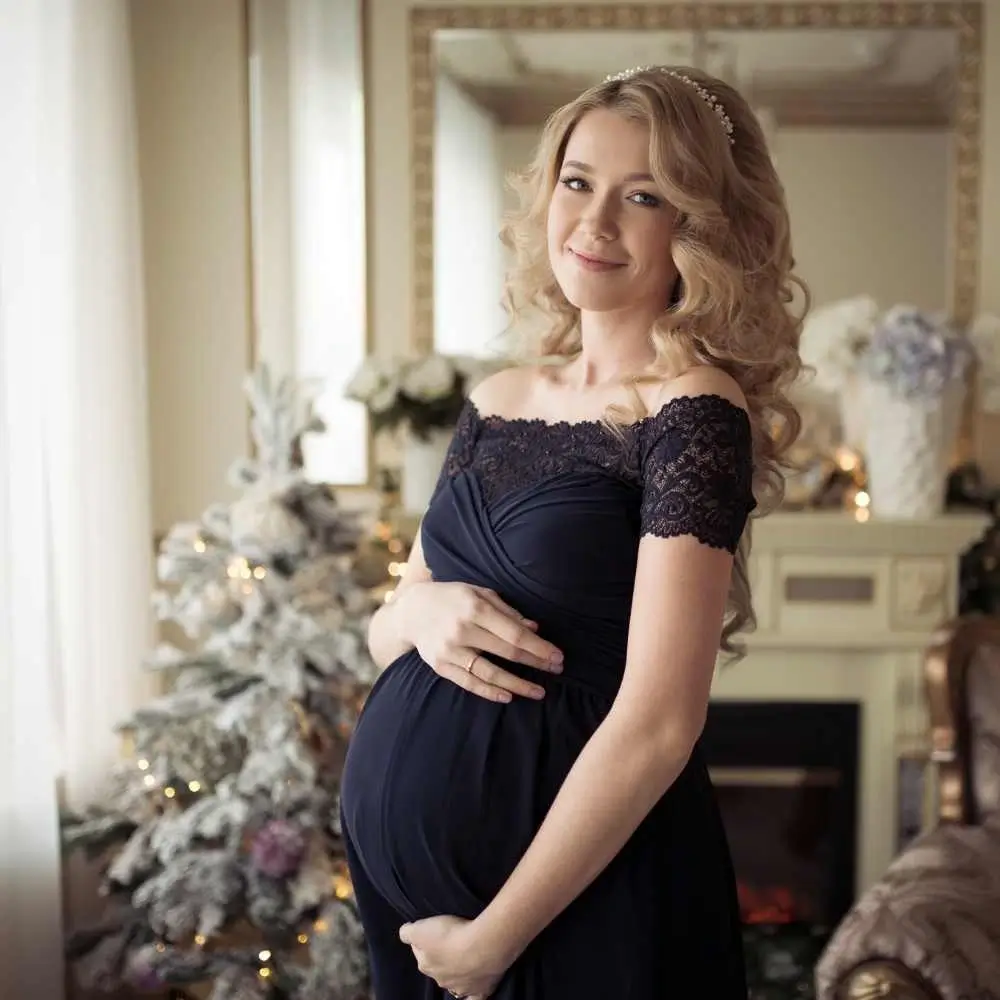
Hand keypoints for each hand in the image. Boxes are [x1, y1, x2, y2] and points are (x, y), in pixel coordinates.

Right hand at [396, 581, 563, 702]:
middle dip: (536, 663)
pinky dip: (489, 692)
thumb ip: (507, 610)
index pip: (515, 634)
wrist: (410, 610)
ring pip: (489, 673)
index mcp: (475, 609)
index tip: (558, 656)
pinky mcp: (440, 666)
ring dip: (517, 684)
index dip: (539, 647)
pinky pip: (469, 683)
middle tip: (557, 670)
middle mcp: (462, 630)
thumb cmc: (452, 598)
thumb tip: (534, 629)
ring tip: (538, 692)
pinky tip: (508, 696)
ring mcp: (450, 651)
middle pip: (507, 653)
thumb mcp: (479, 593)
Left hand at [399, 915, 513, 997]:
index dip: (424, 939)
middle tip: (450, 940)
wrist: (482, 946)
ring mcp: (462, 988)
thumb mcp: (420, 928)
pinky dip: (473, 994)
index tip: (432, 929)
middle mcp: (442, 981)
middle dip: (441, 957)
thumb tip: (405, 934)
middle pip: (438, 967)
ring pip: (454, 983)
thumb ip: (407, 932)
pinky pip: (475, 998)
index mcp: (426, 966)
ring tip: (464, 959)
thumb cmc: (451, 935)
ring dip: (456, 974)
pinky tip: (475, 988)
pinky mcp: (481, 990)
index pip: (419, 951)